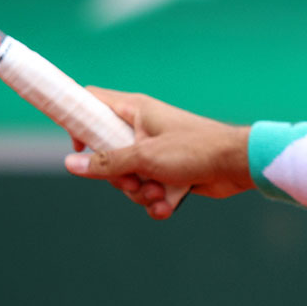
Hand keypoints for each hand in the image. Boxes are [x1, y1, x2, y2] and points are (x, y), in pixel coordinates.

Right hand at [63, 90, 251, 219]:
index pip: (92, 101)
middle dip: (118, 177)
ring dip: (140, 192)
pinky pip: (147, 190)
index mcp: (134, 110)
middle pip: (105, 153)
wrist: (236, 165)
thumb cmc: (193, 150)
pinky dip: (156, 200)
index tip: (77, 145)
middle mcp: (142, 128)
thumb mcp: (144, 157)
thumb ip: (106, 162)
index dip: (77, 119)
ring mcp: (154, 151)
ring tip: (159, 192)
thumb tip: (70, 163)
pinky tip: (169, 204)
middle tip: (134, 180)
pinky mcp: (167, 172)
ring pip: (127, 178)